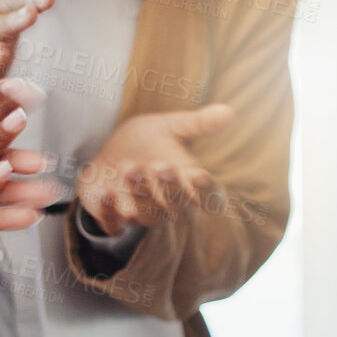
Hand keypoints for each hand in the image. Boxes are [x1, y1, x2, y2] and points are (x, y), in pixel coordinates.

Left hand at [75, 105, 234, 237]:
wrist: (107, 156)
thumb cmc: (144, 142)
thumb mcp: (169, 127)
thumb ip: (197, 124)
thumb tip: (229, 111)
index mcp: (189, 186)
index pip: (209, 197)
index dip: (208, 192)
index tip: (201, 175)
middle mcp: (169, 205)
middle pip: (179, 209)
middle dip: (170, 189)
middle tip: (162, 166)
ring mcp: (142, 215)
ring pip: (148, 216)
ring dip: (140, 195)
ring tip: (130, 167)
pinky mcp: (114, 220)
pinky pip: (114, 226)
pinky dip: (109, 213)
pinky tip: (107, 193)